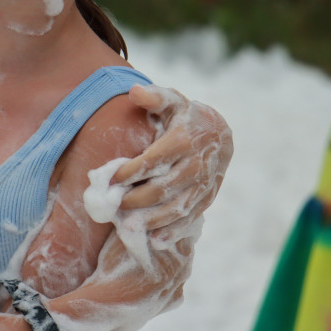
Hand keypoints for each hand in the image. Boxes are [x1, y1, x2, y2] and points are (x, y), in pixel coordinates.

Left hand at [112, 84, 232, 230]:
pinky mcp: (206, 198)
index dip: (130, 172)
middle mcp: (196, 165)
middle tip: (113, 204)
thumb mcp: (172, 101)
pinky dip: (172, 230)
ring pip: (176, 208)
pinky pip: (189, 218)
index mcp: (184, 141)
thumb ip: (155, 97)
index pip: (153, 161)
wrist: (220, 134)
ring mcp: (203, 185)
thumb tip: (135, 91)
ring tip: (128, 225)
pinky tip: (154, 239)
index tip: (111, 180)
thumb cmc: (186, 116)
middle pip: (162, 189)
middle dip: (135, 199)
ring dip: (151, 219)